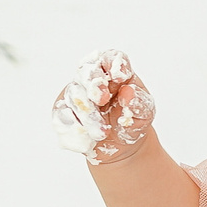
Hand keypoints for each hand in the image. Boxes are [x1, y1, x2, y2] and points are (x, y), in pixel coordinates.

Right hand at [52, 49, 157, 164]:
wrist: (122, 147)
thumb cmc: (134, 121)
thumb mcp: (144, 113)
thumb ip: (138, 103)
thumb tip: (129, 92)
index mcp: (116, 72)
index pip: (111, 59)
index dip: (113, 64)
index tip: (119, 76)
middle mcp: (93, 78)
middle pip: (86, 71)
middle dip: (93, 84)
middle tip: (102, 100)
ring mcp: (76, 94)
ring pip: (73, 94)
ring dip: (87, 114)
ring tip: (102, 132)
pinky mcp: (64, 112)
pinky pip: (61, 114)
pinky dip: (74, 126)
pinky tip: (87, 137)